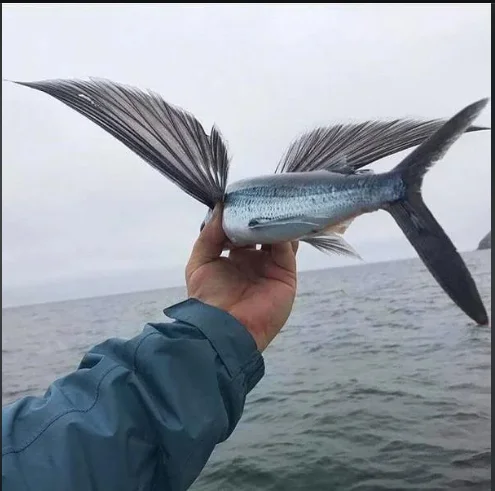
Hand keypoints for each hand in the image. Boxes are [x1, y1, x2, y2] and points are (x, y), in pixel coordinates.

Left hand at [186, 205, 297, 351]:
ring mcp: (272, 267)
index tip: (244, 195)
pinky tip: (279, 219)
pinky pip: (288, 250)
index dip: (243, 214)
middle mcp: (255, 261)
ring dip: (277, 222)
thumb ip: (209, 234)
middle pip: (264, 232)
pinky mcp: (286, 275)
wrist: (224, 327)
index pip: (243, 230)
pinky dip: (285, 234)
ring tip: (275, 201)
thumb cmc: (208, 296)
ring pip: (279, 238)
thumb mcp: (200, 261)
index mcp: (235, 257)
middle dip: (263, 215)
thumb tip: (220, 207)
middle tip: (264, 193)